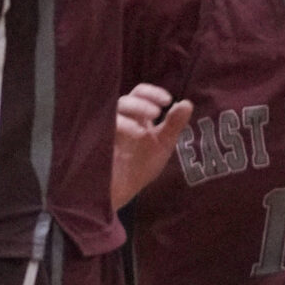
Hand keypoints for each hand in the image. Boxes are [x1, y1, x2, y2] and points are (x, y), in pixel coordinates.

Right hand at [112, 85, 191, 208]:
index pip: (139, 94)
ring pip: (110, 110)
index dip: (152, 93)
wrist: (124, 191)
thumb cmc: (141, 165)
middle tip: (157, 113)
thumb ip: (174, 124)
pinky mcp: (97, 141)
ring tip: (145, 129)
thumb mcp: (162, 143)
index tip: (167, 100)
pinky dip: (119, 127)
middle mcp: (119, 119)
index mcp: (135, 116)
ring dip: (129, 114)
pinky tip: (134, 134)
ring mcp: (106, 130)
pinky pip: (102, 127)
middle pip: (125, 100)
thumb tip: (187, 103)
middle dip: (141, 104)